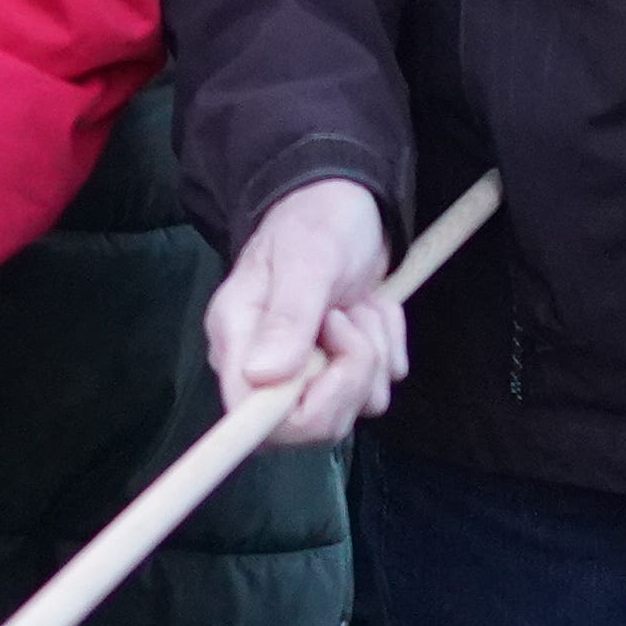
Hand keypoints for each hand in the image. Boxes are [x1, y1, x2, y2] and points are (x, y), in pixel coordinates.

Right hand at [205, 179, 407, 450]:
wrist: (348, 201)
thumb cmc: (316, 220)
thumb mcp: (306, 258)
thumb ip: (288, 317)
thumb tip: (260, 377)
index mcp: (237, 339)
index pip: (248, 418)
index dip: (291, 418)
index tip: (330, 375)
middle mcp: (264, 367)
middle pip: (313, 423)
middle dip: (351, 371)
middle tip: (349, 318)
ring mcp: (306, 373)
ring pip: (355, 406)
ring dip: (373, 350)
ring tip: (357, 304)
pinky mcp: (342, 370)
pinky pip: (380, 387)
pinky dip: (388, 345)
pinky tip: (369, 308)